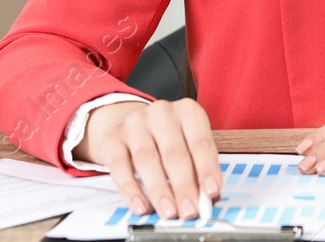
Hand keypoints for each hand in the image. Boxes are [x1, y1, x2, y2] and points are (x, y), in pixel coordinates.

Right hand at [79, 98, 221, 220]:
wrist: (127, 123)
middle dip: (184, 187)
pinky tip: (141, 206)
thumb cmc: (166, 139)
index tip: (211, 193)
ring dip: (160, 190)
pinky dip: (132, 191)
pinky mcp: (113, 139)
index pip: (201, 143)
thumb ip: (197, 170)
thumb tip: (207, 200)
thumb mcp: (187, 145)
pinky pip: (120, 168)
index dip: (207, 170)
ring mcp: (135, 124)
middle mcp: (162, 114)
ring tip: (169, 212)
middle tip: (190, 210)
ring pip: (147, 160)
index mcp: (188, 112)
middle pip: (174, 154)